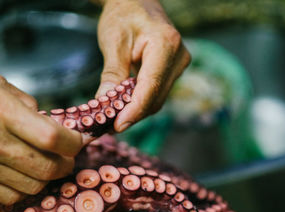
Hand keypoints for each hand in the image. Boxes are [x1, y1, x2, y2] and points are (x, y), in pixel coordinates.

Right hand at [0, 73, 82, 204]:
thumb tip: (50, 122)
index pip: (53, 137)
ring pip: (33, 185)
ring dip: (46, 177)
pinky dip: (24, 188)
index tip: (80, 140)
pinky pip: (11, 196)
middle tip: (68, 157)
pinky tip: (22, 174)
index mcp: (0, 111)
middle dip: (66, 164)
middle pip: (48, 167)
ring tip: (46, 164)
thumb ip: (25, 103)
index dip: (75, 143)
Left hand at [96, 0, 190, 131]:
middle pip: (156, 97)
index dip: (134, 110)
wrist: (136, 2)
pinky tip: (125, 105)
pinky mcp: (175, 70)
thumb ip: (112, 74)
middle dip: (133, 113)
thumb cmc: (123, 15)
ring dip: (137, 110)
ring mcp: (180, 64)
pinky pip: (158, 92)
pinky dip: (141, 101)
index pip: (151, 87)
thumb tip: (105, 104)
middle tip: (109, 125)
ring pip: (158, 98)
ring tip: (114, 116)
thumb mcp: (113, 42)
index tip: (117, 126)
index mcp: (165, 45)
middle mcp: (179, 57)